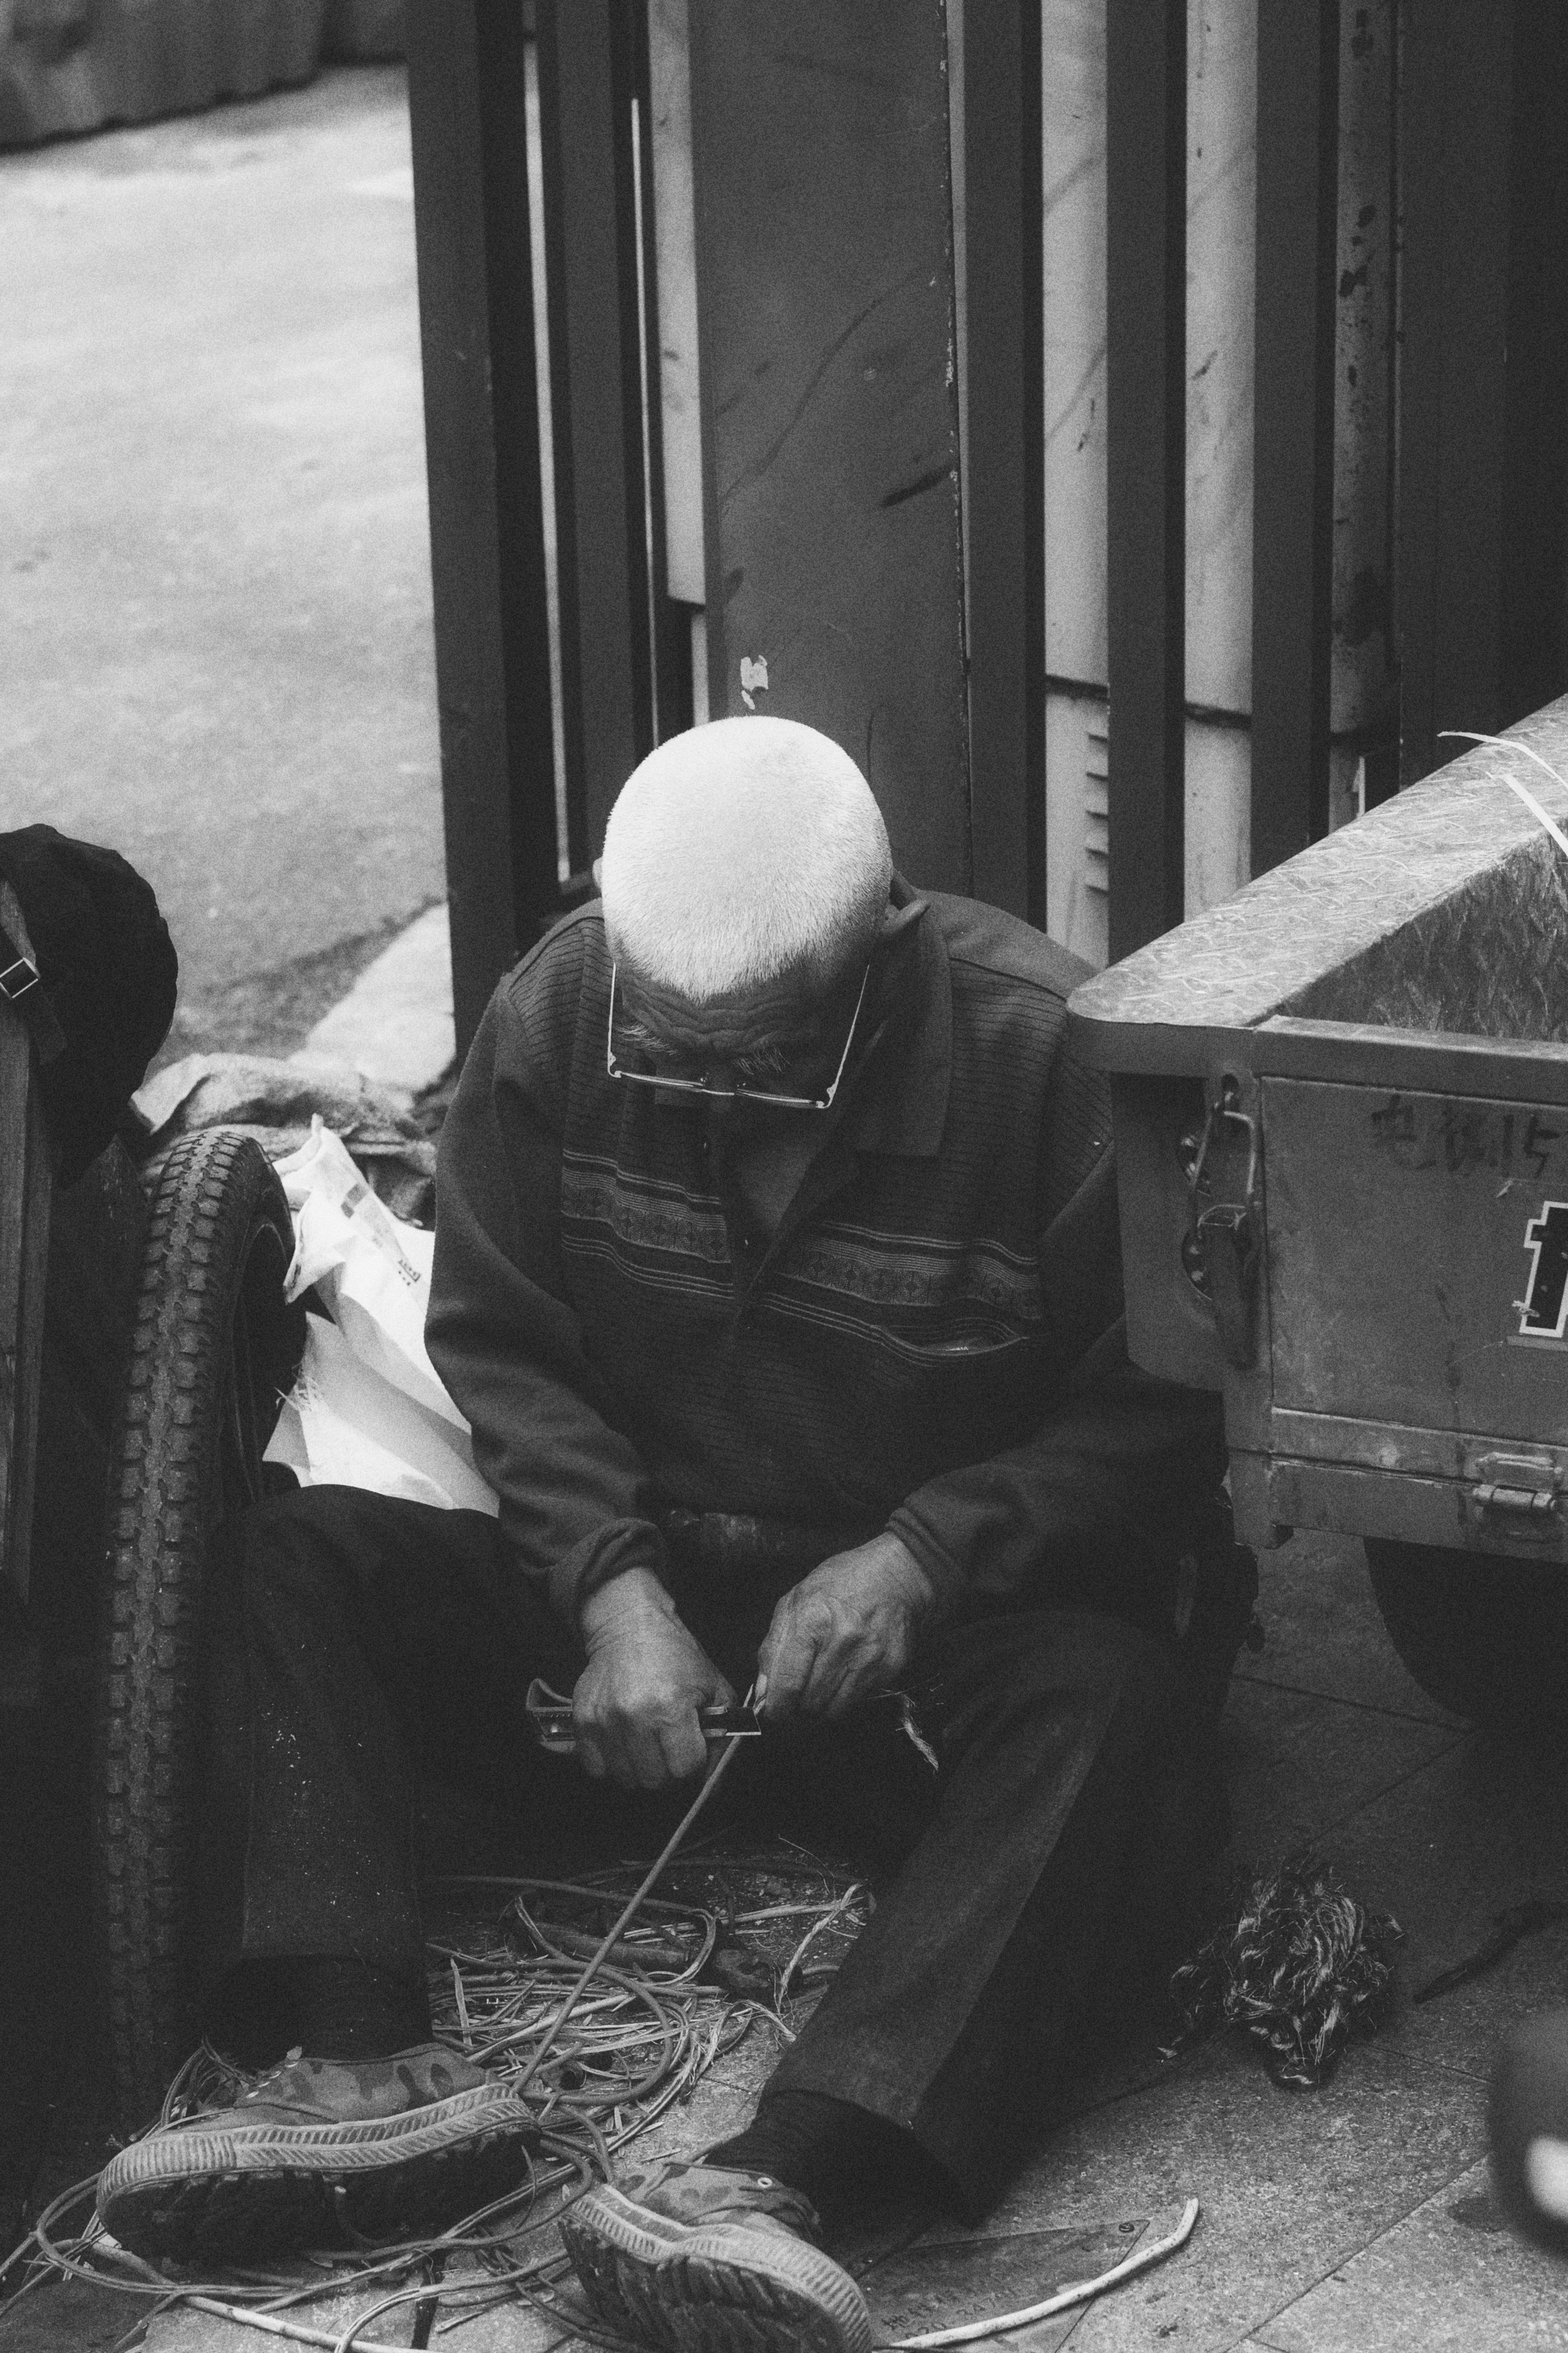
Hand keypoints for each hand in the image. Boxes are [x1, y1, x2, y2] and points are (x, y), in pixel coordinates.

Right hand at [573, 1568, 734, 1790]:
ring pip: (626, 1778)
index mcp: (672, 1707)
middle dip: (667, 1770)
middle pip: (655, 1780)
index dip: (693, 1764)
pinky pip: (596, 1768)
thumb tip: (713, 1779)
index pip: (685, 1769)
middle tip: (669, 1748)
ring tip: (646, 1743)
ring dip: (639, 1768)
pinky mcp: (583, 1720)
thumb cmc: (676, 1656)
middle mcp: (636, 1715)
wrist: (631, 1628)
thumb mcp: (713, 1688)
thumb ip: (721, 1736)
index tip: (691, 1750)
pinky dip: (610, 1763)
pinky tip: (624, 1743)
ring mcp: (605, 1719)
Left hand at [755, 1533, 935, 1722]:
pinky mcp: (890, 1668)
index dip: (777, 1708)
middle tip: (799, 1691)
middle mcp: (842, 1642)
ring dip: (823, 1704)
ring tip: (822, 1681)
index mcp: (811, 1620)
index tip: (774, 1711)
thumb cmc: (840, 1584)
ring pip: (834, 1710)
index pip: (788, 1685)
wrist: (894, 1576)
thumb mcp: (795, 1601)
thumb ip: (774, 1647)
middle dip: (798, 1705)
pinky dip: (847, 1694)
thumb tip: (765, 1691)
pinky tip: (847, 1670)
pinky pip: (859, 1700)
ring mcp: (870, 1657)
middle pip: (810, 1703)